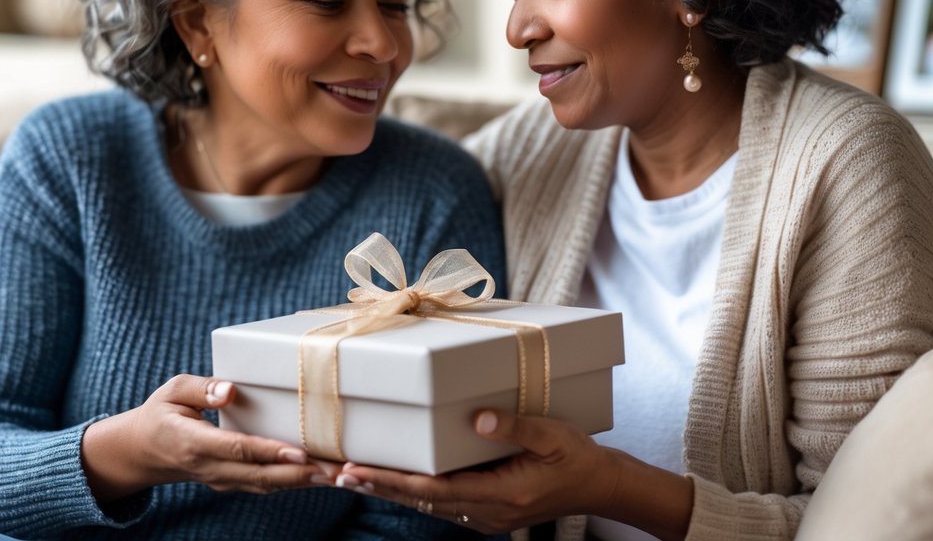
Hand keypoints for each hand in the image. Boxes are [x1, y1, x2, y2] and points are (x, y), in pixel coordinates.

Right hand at [82, 373, 334, 501]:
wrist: (144, 452)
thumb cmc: (161, 413)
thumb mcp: (172, 391)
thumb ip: (201, 388)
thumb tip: (231, 389)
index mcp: (194, 442)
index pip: (238, 449)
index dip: (270, 452)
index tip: (300, 451)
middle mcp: (211, 468)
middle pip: (260, 476)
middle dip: (300, 475)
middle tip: (336, 470)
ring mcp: (222, 480)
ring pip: (267, 485)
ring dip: (304, 482)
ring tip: (339, 474)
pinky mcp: (232, 482)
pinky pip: (265, 485)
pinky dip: (294, 482)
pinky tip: (321, 475)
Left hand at [334, 409, 617, 534]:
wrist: (600, 486)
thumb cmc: (577, 457)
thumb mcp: (552, 434)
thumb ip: (514, 427)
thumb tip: (475, 417)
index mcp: (499, 495)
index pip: (432, 490)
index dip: (392, 481)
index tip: (356, 471)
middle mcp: (485, 512)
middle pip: (419, 501)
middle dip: (375, 486)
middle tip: (332, 473)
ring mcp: (484, 516)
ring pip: (425, 504)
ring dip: (387, 489)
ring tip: (348, 475)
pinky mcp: (485, 510)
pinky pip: (439, 503)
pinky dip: (410, 490)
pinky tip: (389, 480)